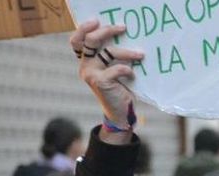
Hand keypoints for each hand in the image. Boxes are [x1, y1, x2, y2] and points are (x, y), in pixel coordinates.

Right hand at [71, 20, 142, 143]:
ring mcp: (91, 74)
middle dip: (107, 31)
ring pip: (108, 53)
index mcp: (86, 61)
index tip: (97, 20)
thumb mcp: (113, 69)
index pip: (77, 41)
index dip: (83, 29)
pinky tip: (133, 74)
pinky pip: (116, 69)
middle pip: (90, 41)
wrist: (120, 112)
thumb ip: (112, 56)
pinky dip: (127, 69)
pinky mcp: (100, 82)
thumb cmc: (119, 88)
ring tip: (140, 54)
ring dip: (127, 52)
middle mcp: (85, 66)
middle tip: (123, 28)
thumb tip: (125, 37)